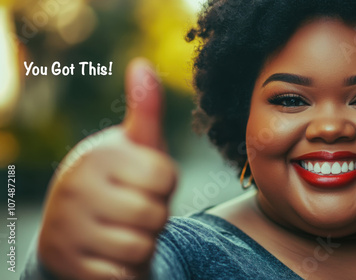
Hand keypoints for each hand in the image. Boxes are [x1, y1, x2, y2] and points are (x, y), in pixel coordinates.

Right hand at [38, 58, 176, 279]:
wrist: (76, 223)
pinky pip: (121, 274)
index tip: (144, 183)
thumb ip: (145, 110)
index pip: (165, 177)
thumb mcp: (136, 145)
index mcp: (99, 155)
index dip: (164, 185)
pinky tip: (110, 254)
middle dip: (154, 216)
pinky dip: (126, 268)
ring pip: (140, 247)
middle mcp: (76, 187)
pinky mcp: (68, 262)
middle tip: (133, 209)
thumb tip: (143, 64)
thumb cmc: (120, 178)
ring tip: (123, 230)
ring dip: (142, 243)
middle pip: (155, 214)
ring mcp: (67, 227)